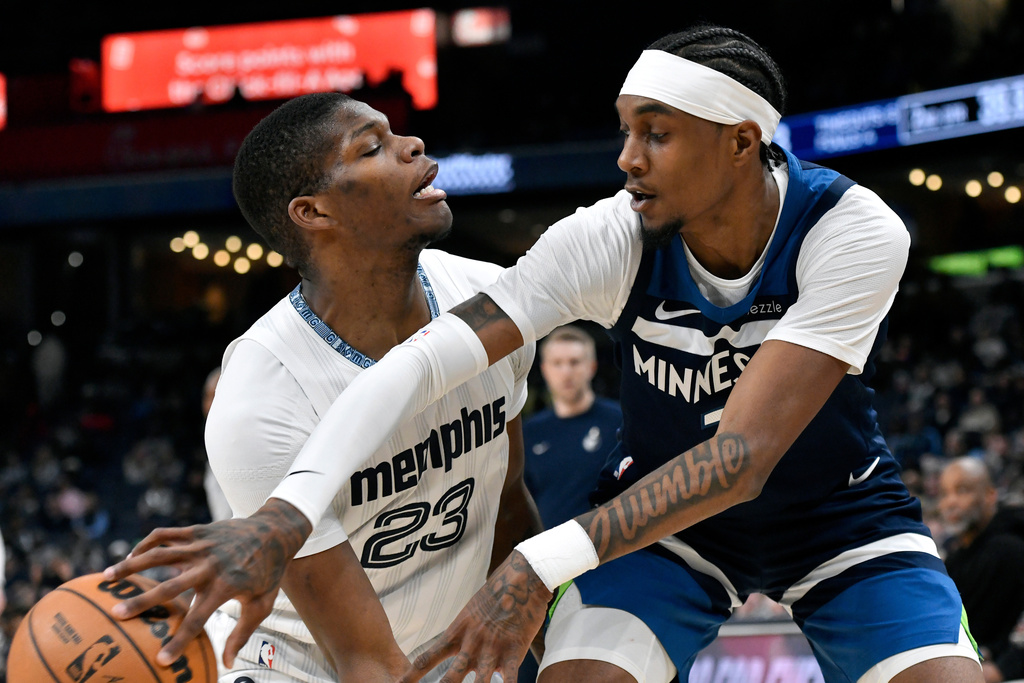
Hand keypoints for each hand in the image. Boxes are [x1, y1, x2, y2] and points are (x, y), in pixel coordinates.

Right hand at [103, 498, 311, 667]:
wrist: (275, 531)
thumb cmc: (268, 572)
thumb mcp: (261, 604)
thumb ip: (242, 633)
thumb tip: (227, 664)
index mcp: (226, 586)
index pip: (198, 619)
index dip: (179, 641)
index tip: (160, 660)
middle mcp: (210, 565)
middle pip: (170, 587)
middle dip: (142, 601)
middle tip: (116, 614)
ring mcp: (202, 545)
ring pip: (160, 554)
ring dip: (131, 565)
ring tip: (106, 577)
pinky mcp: (198, 530)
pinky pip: (166, 534)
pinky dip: (146, 543)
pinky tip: (131, 555)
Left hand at [400, 550, 551, 682]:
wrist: (520, 579)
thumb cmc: (496, 593)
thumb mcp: (472, 612)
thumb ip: (465, 633)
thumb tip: (460, 646)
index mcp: (457, 632)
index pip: (427, 658)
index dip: (411, 676)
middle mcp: (471, 644)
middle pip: (450, 679)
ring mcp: (492, 650)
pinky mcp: (513, 652)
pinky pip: (511, 680)